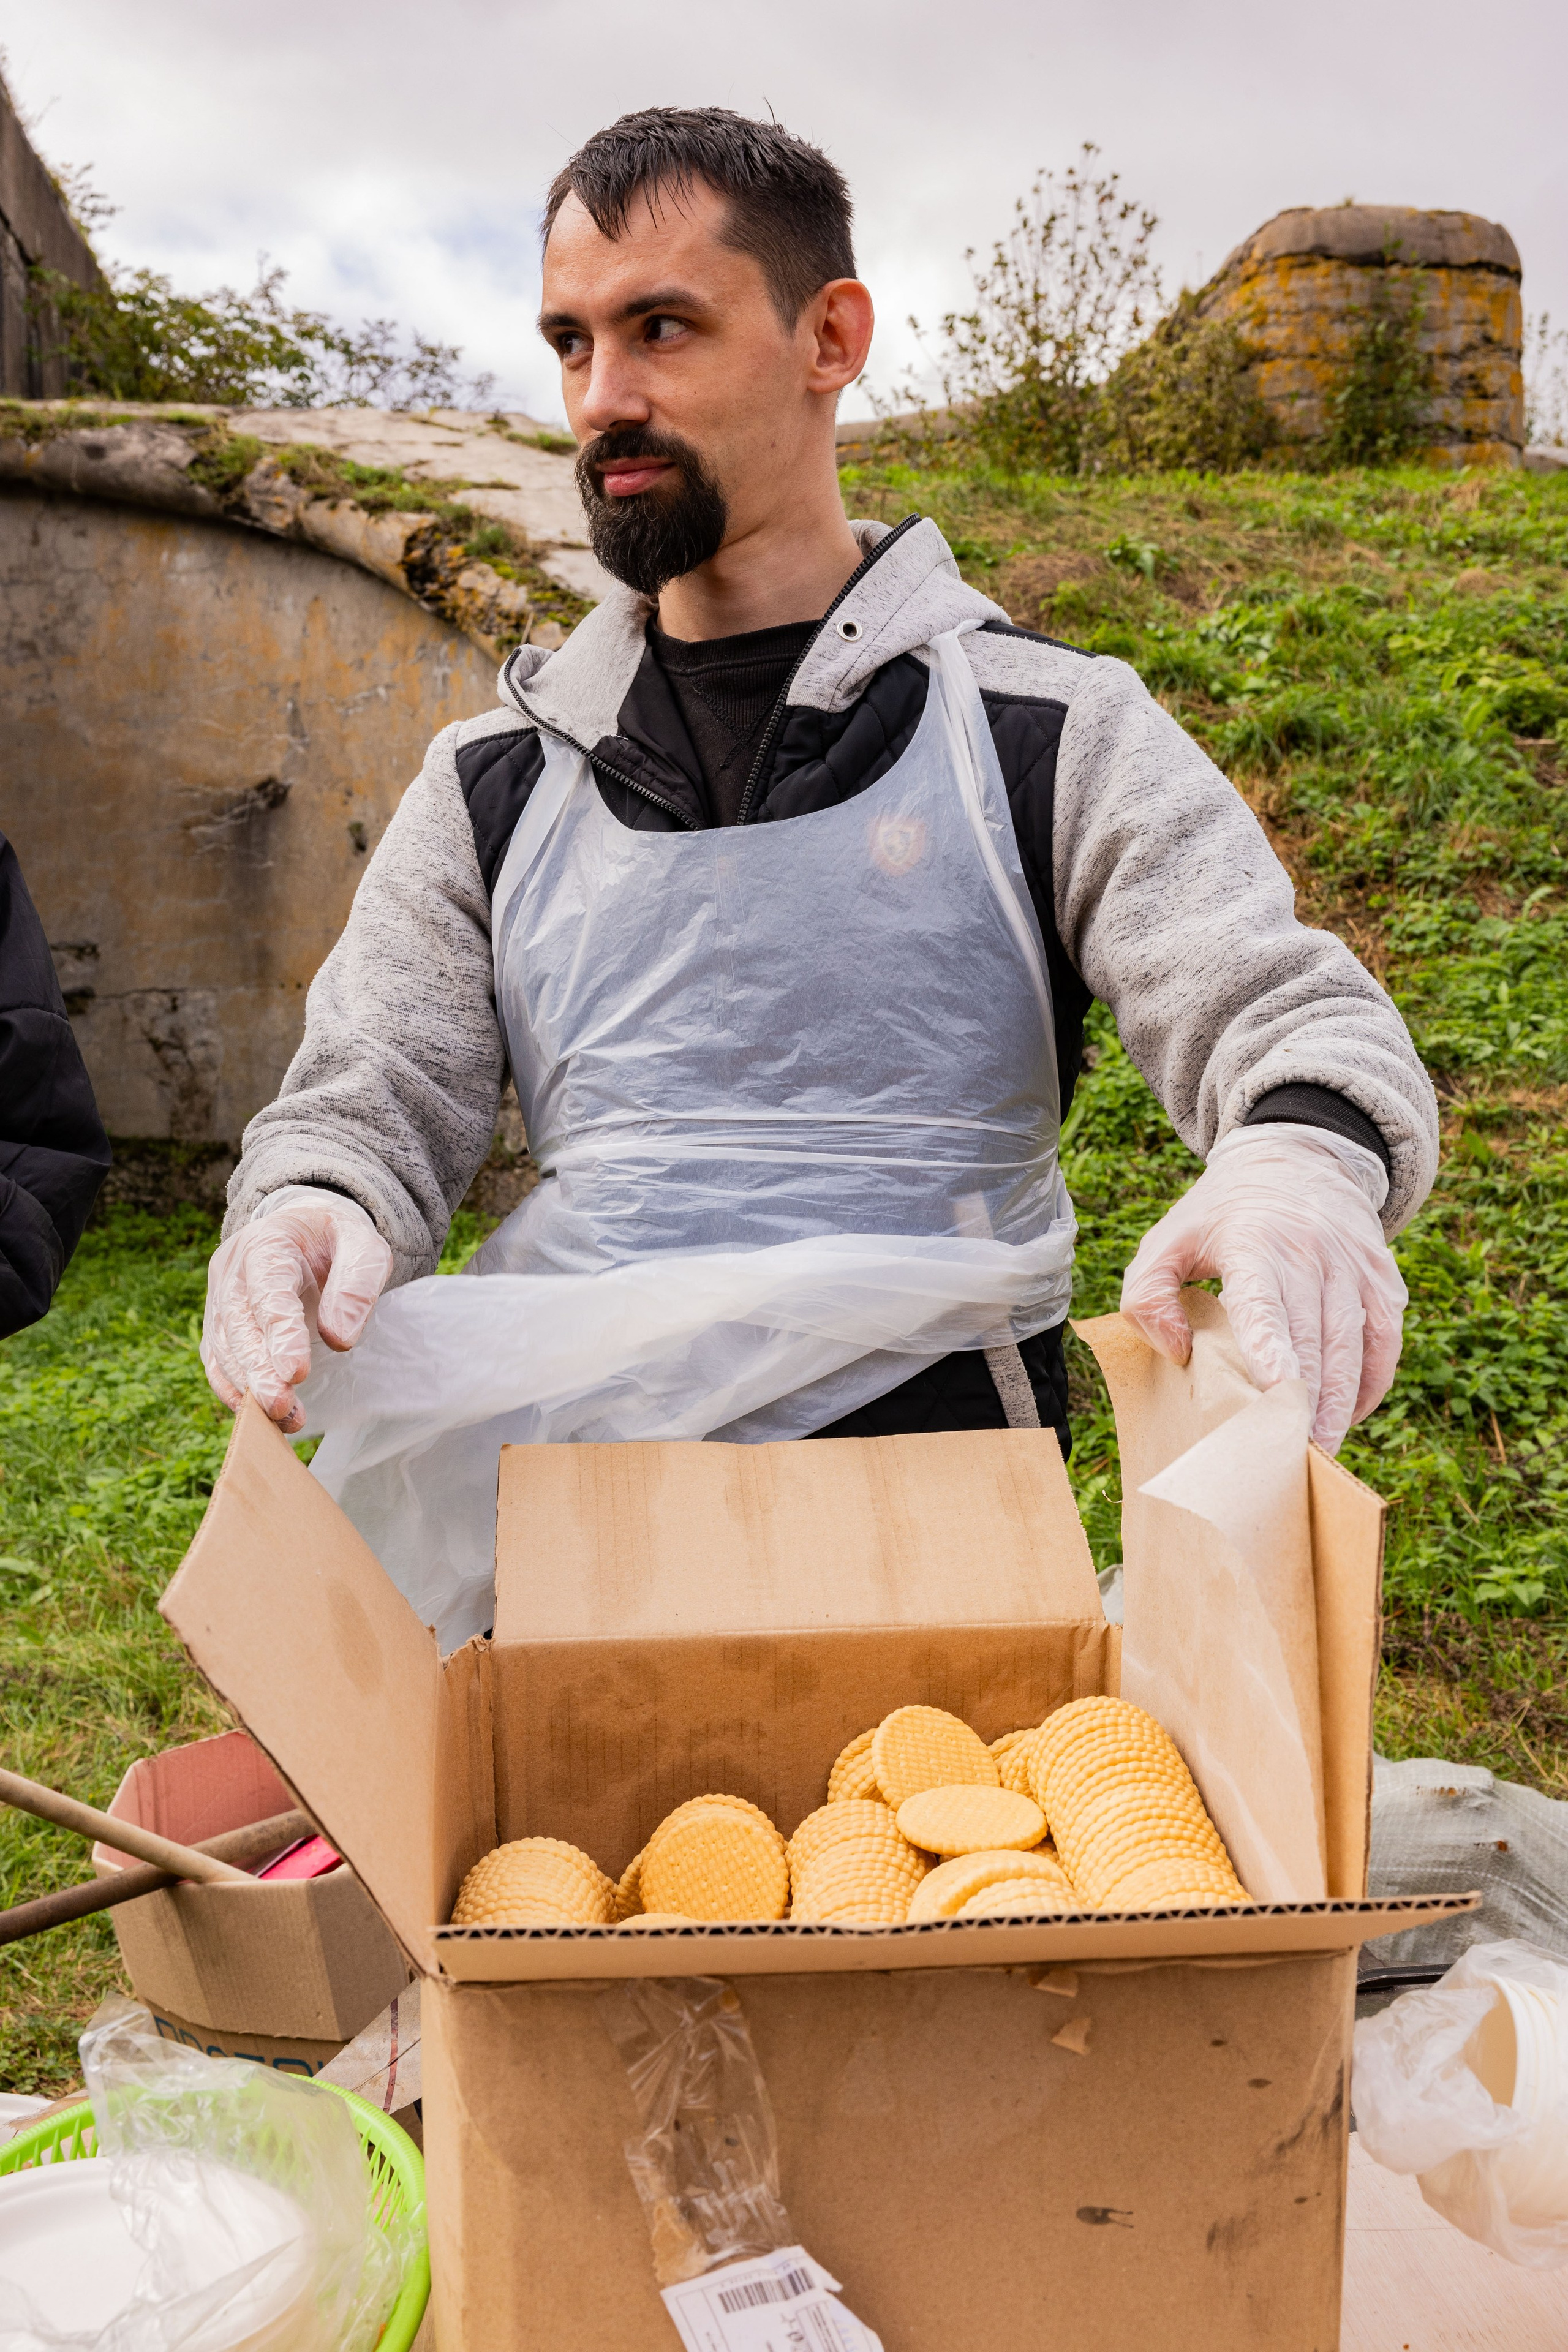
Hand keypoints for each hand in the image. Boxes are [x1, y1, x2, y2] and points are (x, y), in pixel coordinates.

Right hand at [201, 1189, 391, 1434]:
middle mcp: (232, 1271)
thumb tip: (339, 1339)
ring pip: (223, 1348)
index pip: (269, 1292)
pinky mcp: (219, 1323)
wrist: (307, 1232)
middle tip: (282, 1408)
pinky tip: (258, 1415)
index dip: (280, 1334)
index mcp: (267, 1244)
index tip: (296, 1374)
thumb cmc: (337, 1241)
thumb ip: (357, 1285)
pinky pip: (217, 1360)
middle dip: (259, 1371)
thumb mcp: (364, 1247)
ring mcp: (219, 1297)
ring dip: (250, 1388)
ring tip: (285, 1419)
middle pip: (238, 1326)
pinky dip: (233, 1389)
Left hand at [1119, 1124, 1407, 1453]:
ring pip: (1354, 1348)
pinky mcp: (1383, 1280)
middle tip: (1290, 1458)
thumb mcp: (1167, 1239)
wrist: (1300, 1157)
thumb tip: (1177, 1354)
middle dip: (1306, 1403)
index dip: (1272, 1351)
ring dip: (1340, 1405)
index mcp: (1255, 1243)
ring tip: (1321, 1453)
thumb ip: (1147, 1294)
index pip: (1264, 1305)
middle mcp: (1313, 1253)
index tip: (1277, 1394)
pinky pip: (1384, 1343)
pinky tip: (1347, 1417)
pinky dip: (1369, 1385)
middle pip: (1313, 1340)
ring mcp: (1355, 1267)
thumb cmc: (1221, 1216)